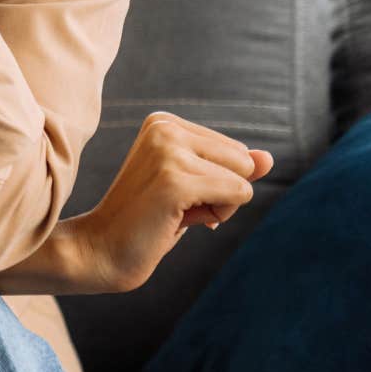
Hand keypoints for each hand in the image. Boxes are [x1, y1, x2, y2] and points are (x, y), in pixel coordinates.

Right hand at [67, 111, 272, 293]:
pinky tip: (176, 220)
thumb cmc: (148, 220)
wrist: (102, 249)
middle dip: (223, 192)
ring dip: (220, 207)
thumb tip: (268, 158)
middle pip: (244, 161)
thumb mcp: (195, 186)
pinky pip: (239, 194)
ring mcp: (167, 152)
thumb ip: (233, 168)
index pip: (235, 150)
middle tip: (175, 206)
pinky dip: (217, 217)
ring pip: (244, 179)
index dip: (216, 181)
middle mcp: (164, 127)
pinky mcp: (175, 180)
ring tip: (172, 213)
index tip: (174, 193)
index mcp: (164, 122)